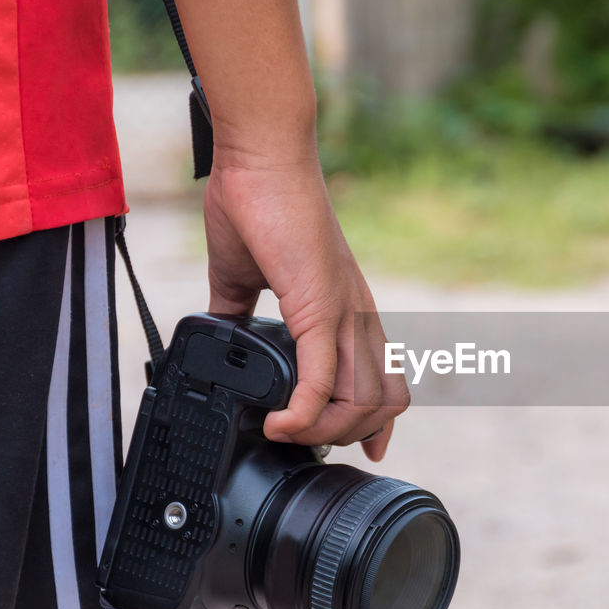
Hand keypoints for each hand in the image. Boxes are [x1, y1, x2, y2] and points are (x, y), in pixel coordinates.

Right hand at [201, 150, 407, 460]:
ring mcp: (346, 313)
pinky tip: (278, 424)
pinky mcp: (320, 308)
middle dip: (346, 436)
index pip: (386, 379)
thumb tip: (221, 336)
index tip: (360, 449)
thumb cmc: (257, 204)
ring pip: (362, 401)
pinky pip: (323, 382)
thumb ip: (239, 311)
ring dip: (323, 434)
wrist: (260, 160)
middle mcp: (358, 316)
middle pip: (384, 402)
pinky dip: (301, 415)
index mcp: (348, 310)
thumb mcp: (244, 275)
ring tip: (285, 433)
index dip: (378, 422)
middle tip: (301, 442)